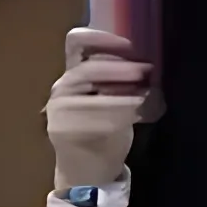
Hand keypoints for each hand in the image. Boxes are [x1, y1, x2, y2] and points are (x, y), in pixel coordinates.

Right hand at [43, 18, 151, 192]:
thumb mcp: (110, 97)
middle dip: (119, 69)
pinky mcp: (63, 130)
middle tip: (145, 71)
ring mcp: (59, 109)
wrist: (85, 169)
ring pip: (91, 95)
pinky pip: (94, 119)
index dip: (100, 37)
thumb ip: (119, 79)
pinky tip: (134, 116)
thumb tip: (147, 64)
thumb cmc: (102, 128)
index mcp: (74, 73)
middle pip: (87, 69)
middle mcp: (62, 87)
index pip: (76, 42)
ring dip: (121, 94)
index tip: (128, 43)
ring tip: (143, 96)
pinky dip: (118, 116)